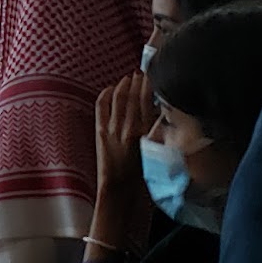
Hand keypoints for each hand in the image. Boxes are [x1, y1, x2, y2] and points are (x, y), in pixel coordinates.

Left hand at [93, 73, 150, 193]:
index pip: (147, 101)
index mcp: (145, 133)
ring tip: (130, 77)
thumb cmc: (141, 175)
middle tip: (142, 72)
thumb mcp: (155, 151)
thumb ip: (157, 131)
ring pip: (118, 98)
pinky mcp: (100, 131)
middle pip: (133, 96)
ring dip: (124, 85)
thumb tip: (161, 113)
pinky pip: (102, 106)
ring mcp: (112, 128)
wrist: (119, 190)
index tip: (153, 76)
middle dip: (138, 82)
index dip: (149, 85)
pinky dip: (106, 94)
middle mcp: (128, 127)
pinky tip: (111, 88)